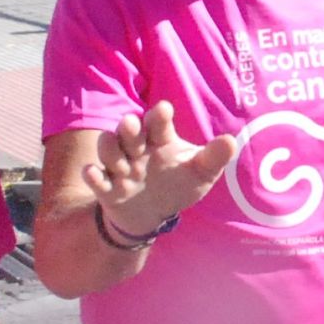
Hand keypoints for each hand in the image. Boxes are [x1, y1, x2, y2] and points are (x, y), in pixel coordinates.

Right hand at [82, 100, 237, 236]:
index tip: (163, 110)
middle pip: (127, 131)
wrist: (153, 214)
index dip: (158, 116)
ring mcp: (120, 167)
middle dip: (128, 127)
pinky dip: (93, 176)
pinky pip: (95, 179)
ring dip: (111, 151)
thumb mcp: (200, 173)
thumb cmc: (177, 185)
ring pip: (107, 149)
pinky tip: (93, 174)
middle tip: (131, 125)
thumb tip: (231, 141)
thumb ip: (213, 158)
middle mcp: (137, 149)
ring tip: (122, 164)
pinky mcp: (107, 187)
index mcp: (160, 140)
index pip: (157, 123)